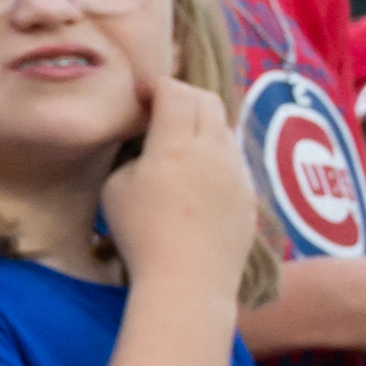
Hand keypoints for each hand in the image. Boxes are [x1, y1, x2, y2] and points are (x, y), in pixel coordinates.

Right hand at [97, 62, 253, 296]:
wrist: (189, 281)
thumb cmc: (141, 234)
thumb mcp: (116, 187)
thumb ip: (134, 154)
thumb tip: (147, 144)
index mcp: (176, 145)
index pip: (175, 91)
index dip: (156, 84)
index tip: (139, 93)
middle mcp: (214, 151)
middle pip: (207, 100)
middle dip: (182, 94)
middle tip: (160, 108)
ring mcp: (237, 172)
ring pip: (224, 127)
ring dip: (201, 123)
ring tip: (179, 142)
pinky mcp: (249, 194)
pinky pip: (233, 158)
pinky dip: (214, 152)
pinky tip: (197, 176)